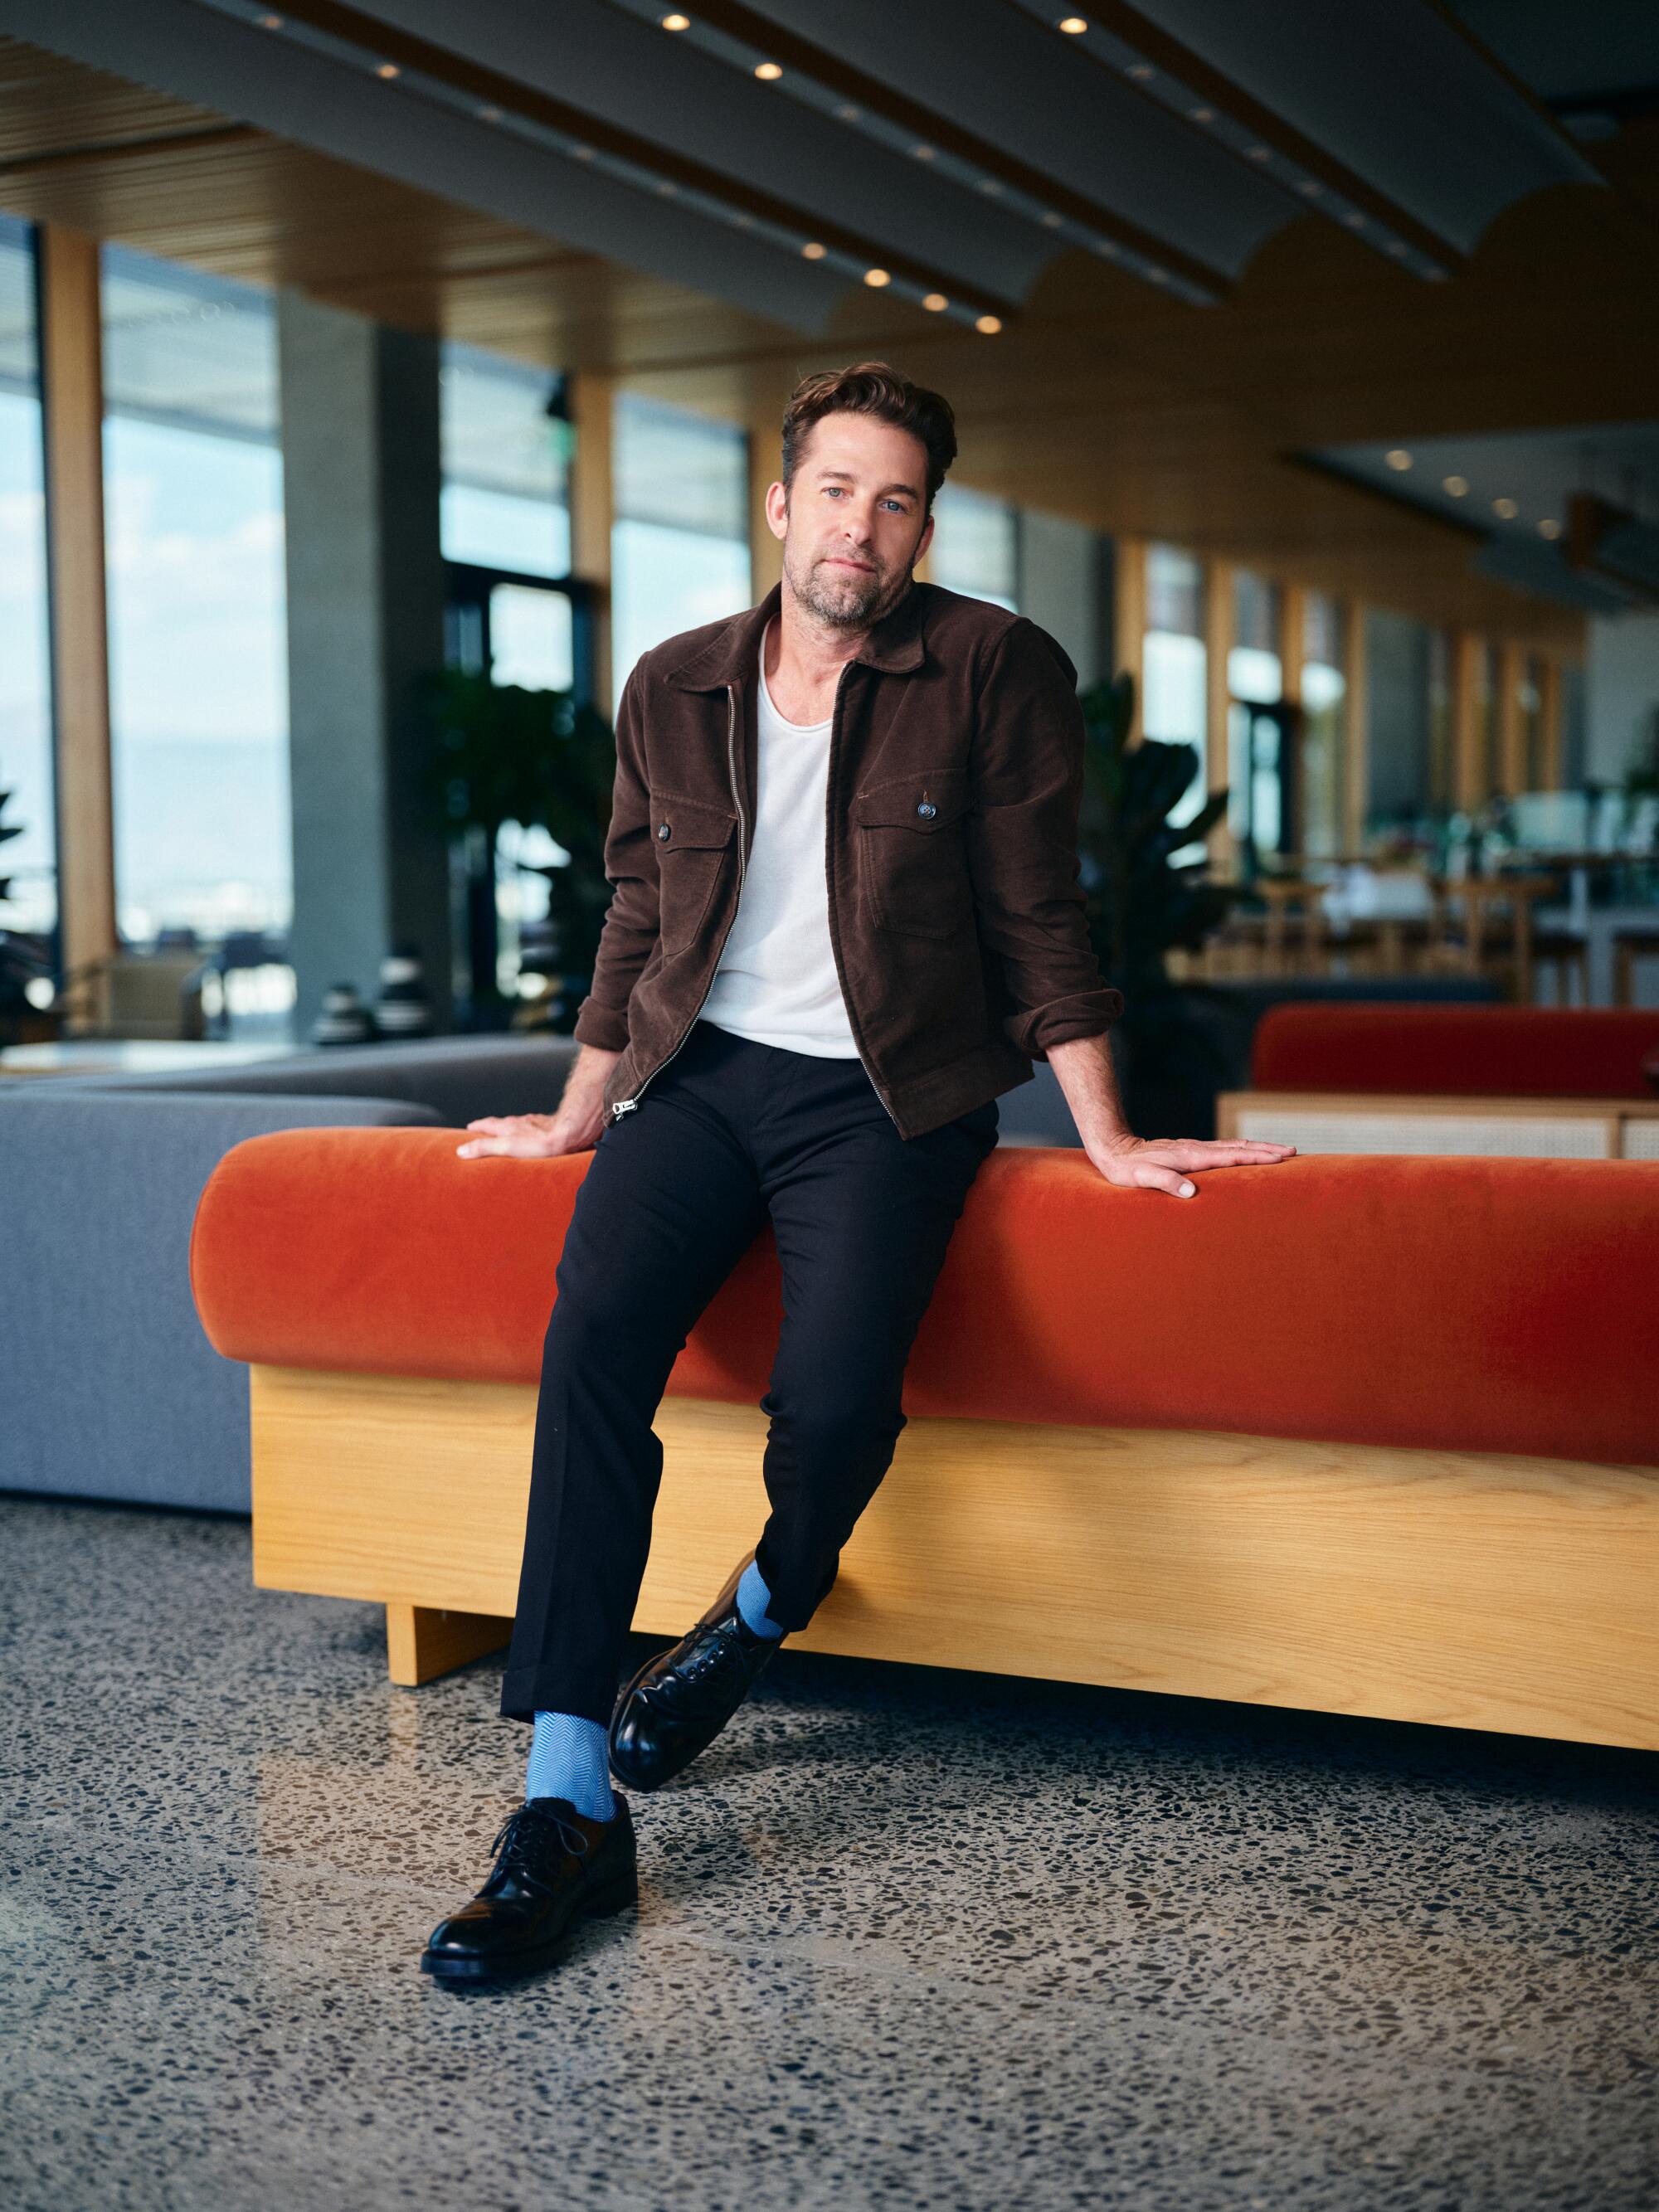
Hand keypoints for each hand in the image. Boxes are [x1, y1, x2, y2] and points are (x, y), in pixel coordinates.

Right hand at [457, 1104, 603, 1159]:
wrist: (571, 1134)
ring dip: (511, 1129)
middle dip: (492, 1127)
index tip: (469, 1128)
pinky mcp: (551, 1128)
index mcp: (508, 1127)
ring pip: (519, 1125)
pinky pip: (536, 1129)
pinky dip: (530, 1132)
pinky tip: (535, 1137)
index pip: (487, 1124)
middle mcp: (521, 1122)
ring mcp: (536, 1124)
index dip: (477, 1127)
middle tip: (484, 1130)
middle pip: (502, 1123)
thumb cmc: (540, 1143)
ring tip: (508, 1134)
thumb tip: (461, 1151)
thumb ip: (485, 1148)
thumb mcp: (507, 1147)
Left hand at [1085, 1131, 1296, 1197]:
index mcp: (1191, 1156)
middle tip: (1294, 1151)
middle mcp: (1197, 1149)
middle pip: (1239, 1147)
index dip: (1257, 1158)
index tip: (1281, 1159)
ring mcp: (1195, 1148)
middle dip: (1267, 1149)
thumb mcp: (1142, 1178)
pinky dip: (1242, 1150)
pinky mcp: (1191, 1151)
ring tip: (1281, 1151)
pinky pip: (1224, 1150)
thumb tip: (1190, 1193)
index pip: (1231, 1157)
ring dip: (1258, 1148)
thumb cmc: (1127, 1168)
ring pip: (1233, 1146)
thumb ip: (1166, 1183)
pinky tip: (1247, 1154)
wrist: (1113, 1149)